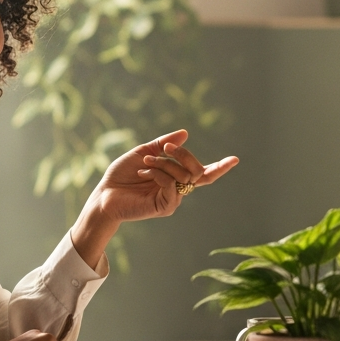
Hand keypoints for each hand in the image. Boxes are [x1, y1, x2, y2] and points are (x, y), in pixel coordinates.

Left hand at [69, 130, 238, 264]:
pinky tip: (144, 173)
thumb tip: (185, 133)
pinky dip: (160, 174)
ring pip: (184, 176)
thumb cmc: (122, 175)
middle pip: (197, 171)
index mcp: (175, 177)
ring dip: (165, 163)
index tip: (235, 159)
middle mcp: (177, 189)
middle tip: (166, 147)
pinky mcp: (164, 207)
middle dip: (185, 155)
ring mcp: (172, 199)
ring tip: (145, 162)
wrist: (104, 194)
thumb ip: (163, 144)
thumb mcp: (143, 152)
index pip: (203, 174)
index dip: (219, 167)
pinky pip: (172, 185)